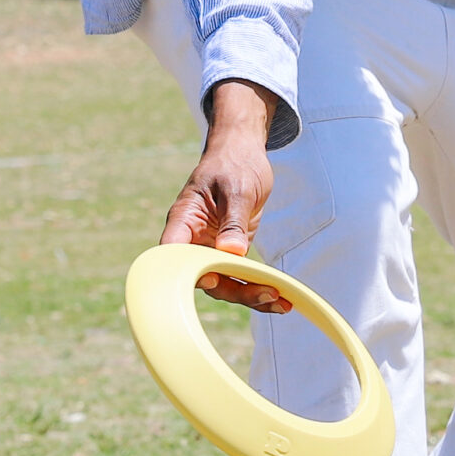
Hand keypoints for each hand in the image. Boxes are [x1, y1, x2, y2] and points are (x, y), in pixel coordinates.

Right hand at [160, 80, 289, 311]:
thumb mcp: (236, 188)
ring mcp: (211, 248)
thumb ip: (233, 221)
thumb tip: (231, 253)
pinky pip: (240, 277)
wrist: (243, 152)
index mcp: (184, 222)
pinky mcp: (230, 252)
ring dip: (250, 295)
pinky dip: (258, 287)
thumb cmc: (233, 163)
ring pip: (224, 283)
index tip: (213, 277)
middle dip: (235, 290)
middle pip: (204, 276)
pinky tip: (280, 299)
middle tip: (267, 294)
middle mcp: (193, 241)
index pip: (174, 255)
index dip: (187, 272)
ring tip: (281, 303)